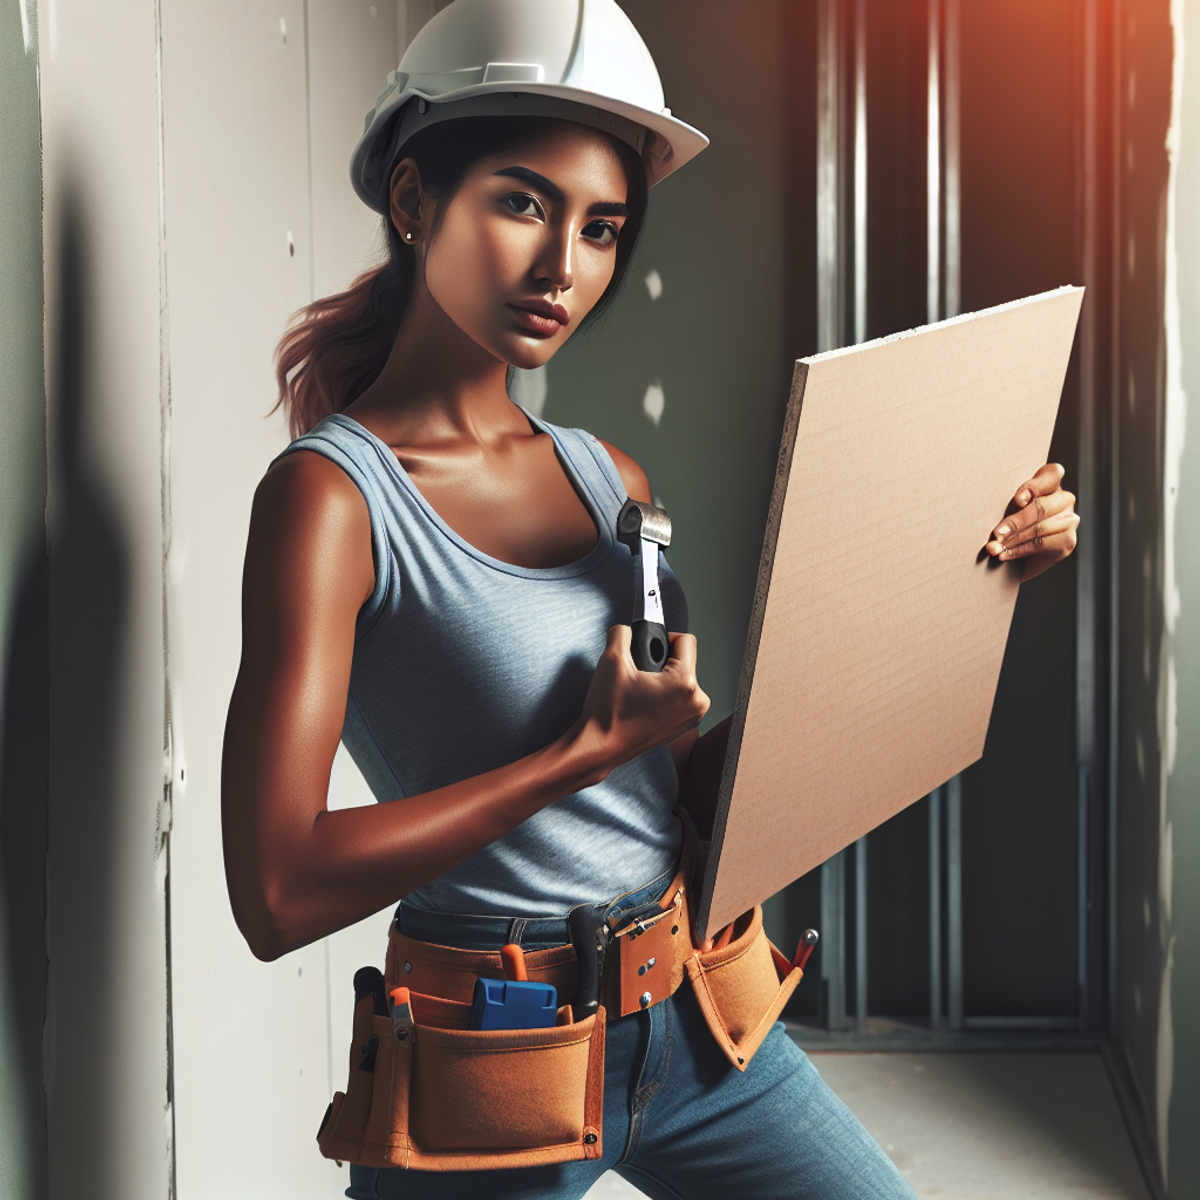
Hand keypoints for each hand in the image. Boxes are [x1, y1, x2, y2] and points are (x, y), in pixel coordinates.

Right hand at [571, 626, 709, 771]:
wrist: (600, 747)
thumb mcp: (611, 660)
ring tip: (641, 689)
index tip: (647, 648)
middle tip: (639, 673)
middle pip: (685, 661)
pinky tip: (645, 701)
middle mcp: (696, 702)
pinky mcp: (684, 727)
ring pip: (683, 679)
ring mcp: (692, 717)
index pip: (686, 641)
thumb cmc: (607, 712)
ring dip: (664, 678)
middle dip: (662, 661)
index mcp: (684, 684)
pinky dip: (665, 694)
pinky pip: (681, 698)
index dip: (663, 637)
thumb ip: (622, 633)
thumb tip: (628, 628)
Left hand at [984, 463, 1078, 581]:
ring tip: (996, 547)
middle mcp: (1064, 499)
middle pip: (1042, 507)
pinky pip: (1044, 544)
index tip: (1018, 500)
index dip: (1035, 486)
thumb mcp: (1006, 511)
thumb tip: (996, 534)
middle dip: (1015, 522)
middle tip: (997, 534)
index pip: (1052, 474)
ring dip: (1015, 539)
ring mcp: (1069, 519)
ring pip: (1041, 528)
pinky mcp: (1068, 540)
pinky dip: (1021, 550)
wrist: (1020, 557)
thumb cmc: (1011, 524)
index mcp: (1049, 483)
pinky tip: (1006, 554)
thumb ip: (1005, 512)